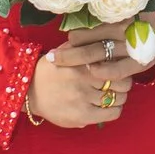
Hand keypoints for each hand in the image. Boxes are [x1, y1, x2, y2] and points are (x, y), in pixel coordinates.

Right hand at [27, 19, 149, 127]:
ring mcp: (84, 98)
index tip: (118, 67)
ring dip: (120, 96)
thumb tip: (106, 38)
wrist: (30, 91)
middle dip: (124, 82)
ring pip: (118, 97)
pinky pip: (111, 113)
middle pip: (121, 81)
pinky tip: (110, 106)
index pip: (116, 63)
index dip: (121, 65)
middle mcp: (85, 78)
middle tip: (119, 83)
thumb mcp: (65, 51)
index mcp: (83, 61)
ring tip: (114, 95)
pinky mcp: (83, 115)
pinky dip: (115, 110)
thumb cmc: (50, 69)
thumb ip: (83, 46)